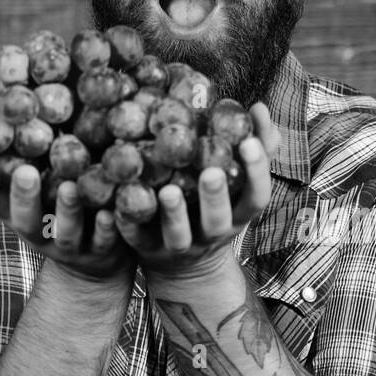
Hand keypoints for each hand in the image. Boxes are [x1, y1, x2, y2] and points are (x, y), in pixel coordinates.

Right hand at [0, 138, 132, 280]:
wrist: (92, 266)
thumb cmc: (55, 208)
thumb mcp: (34, 184)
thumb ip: (22, 153)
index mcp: (14, 212)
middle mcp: (38, 230)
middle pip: (23, 218)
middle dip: (22, 195)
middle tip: (24, 170)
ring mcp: (69, 244)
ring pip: (64, 231)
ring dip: (66, 209)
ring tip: (69, 187)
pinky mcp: (101, 252)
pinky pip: (103, 242)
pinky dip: (105, 228)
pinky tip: (109, 213)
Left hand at [116, 103, 282, 274]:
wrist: (188, 267)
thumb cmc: (215, 209)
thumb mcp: (239, 186)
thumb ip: (254, 151)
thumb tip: (259, 108)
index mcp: (237, 214)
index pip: (257, 196)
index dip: (257, 172)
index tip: (249, 142)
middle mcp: (212, 233)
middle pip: (218, 220)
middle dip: (215, 196)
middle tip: (211, 171)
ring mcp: (180, 245)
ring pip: (179, 234)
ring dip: (174, 213)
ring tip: (169, 190)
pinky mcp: (148, 250)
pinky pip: (137, 239)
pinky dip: (128, 225)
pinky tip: (116, 208)